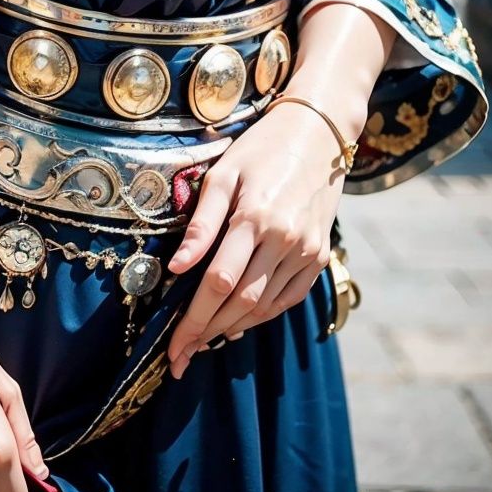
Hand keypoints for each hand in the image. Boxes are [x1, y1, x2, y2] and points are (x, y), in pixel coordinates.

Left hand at [166, 100, 344, 376]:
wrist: (319, 134)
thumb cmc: (262, 147)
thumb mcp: (223, 173)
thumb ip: (201, 223)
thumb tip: (176, 268)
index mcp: (255, 217)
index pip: (218, 283)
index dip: (192, 320)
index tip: (172, 346)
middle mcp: (284, 239)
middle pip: (241, 303)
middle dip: (206, 333)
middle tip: (179, 357)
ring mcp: (306, 251)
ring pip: (265, 307)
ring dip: (231, 329)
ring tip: (201, 342)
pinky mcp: (319, 257)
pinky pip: (287, 299)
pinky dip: (262, 316)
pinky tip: (238, 323)